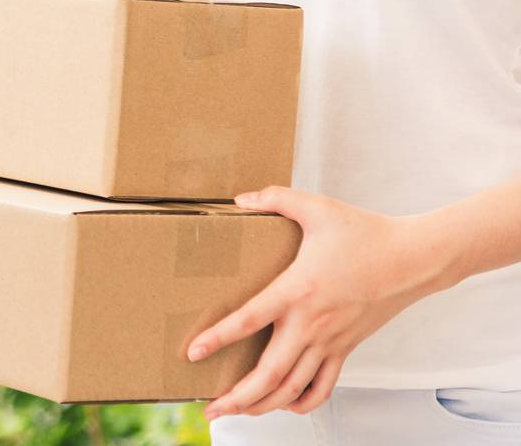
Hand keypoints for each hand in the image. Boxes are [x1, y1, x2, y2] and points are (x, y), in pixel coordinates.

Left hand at [189, 186, 450, 419]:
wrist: (415, 258)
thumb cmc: (365, 232)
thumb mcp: (317, 207)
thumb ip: (275, 198)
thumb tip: (240, 198)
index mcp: (298, 288)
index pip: (250, 319)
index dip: (219, 338)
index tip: (193, 352)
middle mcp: (312, 323)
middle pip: (270, 372)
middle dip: (238, 396)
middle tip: (210, 409)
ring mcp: (331, 341)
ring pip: (294, 387)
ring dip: (263, 405)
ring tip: (235, 412)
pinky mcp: (346, 348)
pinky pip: (323, 386)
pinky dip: (302, 401)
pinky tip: (284, 405)